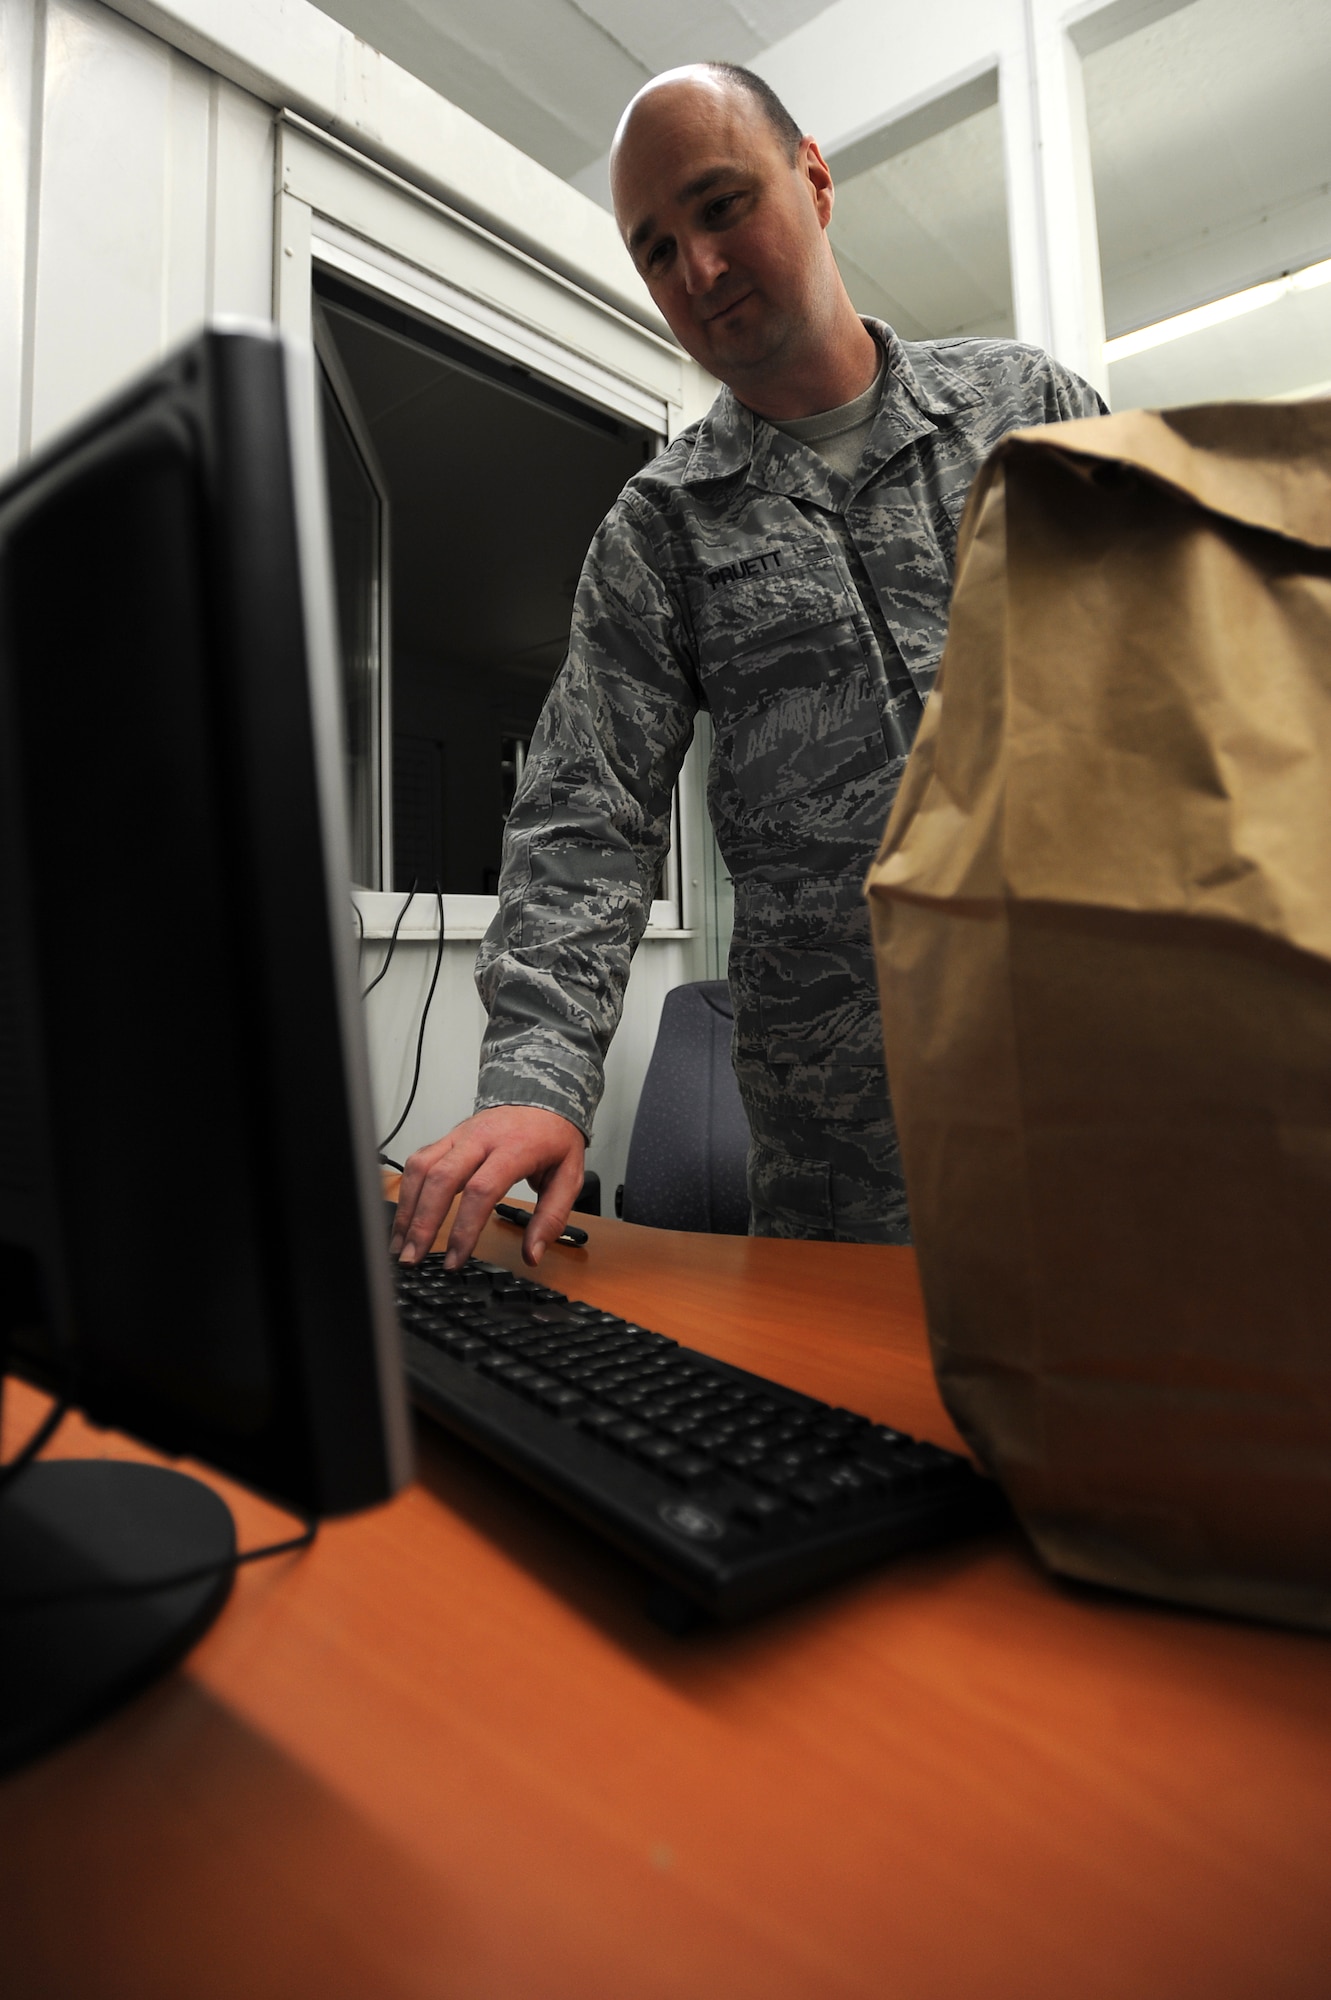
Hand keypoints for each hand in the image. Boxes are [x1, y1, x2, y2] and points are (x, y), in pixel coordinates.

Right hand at [391, 1106, 586, 1270]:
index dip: (464, 1228)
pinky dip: (407, 1190)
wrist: (544, 1097)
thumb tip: (532, 1255)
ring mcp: (460, 1135)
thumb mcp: (570, 1177)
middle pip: (441, 1178)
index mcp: (514, 1148)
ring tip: (401, 1245)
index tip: (455, 1259)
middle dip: (422, 1222)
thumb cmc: (554, 1138)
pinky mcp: (448, 1136)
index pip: (481, 1190)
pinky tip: (405, 1217)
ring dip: (407, 1208)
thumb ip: (552, 1218)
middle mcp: (481, 1138)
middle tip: (413, 1258)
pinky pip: (419, 1160)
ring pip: (421, 1167)